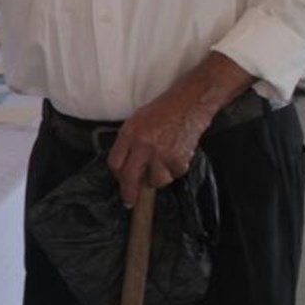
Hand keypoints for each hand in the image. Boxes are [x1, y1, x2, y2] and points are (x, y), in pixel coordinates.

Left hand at [106, 89, 214, 204]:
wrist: (188, 103)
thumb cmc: (162, 111)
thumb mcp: (136, 122)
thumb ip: (128, 143)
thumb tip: (125, 167)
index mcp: (129, 134)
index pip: (115, 163)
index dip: (117, 176)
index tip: (121, 184)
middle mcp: (143, 145)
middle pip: (130, 178)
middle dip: (129, 193)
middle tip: (130, 201)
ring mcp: (161, 154)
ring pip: (155, 180)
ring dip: (157, 177)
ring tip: (162, 162)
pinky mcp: (179, 159)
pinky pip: (174, 175)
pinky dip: (174, 169)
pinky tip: (175, 155)